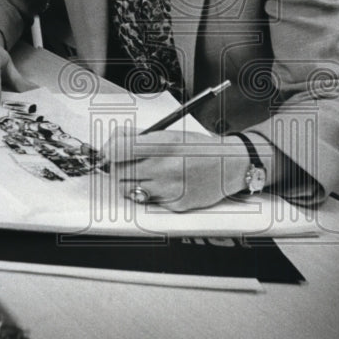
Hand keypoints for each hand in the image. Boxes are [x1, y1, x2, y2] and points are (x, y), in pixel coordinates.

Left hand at [100, 126, 249, 211]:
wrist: (229, 165)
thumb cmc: (197, 148)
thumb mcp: (169, 133)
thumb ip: (137, 137)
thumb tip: (109, 144)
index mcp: (164, 144)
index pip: (118, 150)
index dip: (108, 152)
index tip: (108, 153)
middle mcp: (167, 167)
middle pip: (119, 172)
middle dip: (118, 167)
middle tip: (128, 163)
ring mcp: (171, 188)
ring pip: (129, 189)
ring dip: (131, 182)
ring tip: (145, 174)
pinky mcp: (175, 205)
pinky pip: (148, 201)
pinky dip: (149, 193)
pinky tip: (163, 184)